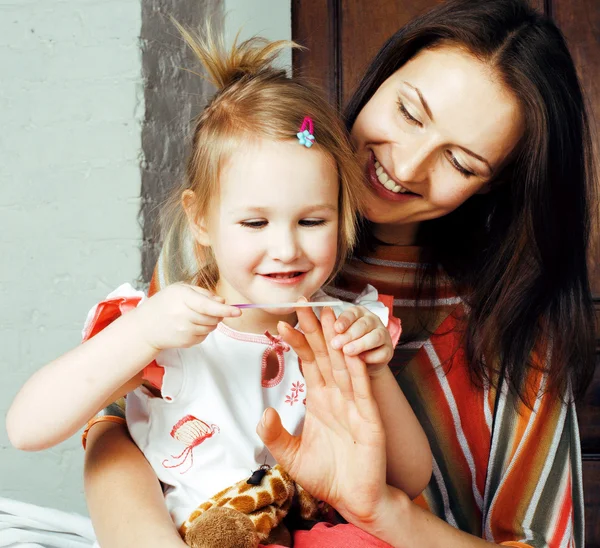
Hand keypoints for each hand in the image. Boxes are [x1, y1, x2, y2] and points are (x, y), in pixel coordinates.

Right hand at [132, 283, 240, 350]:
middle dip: (218, 314)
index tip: (238, 312)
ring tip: (195, 316)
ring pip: (211, 328)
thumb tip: (222, 301)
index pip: (208, 306)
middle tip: (209, 309)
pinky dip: (203, 330)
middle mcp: (183, 316)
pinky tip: (190, 325)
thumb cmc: (164, 304)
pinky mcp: (186, 342)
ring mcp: (184, 331)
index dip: (225, 310)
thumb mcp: (180, 289)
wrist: (145, 327)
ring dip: (210, 322)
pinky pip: (205, 336)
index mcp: (182, 298)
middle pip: (213, 318)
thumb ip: (203, 293)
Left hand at [256, 306, 390, 524]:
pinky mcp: (369, 417)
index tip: (282, 322)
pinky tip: (351, 348)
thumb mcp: (291, 455)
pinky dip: (356, 367)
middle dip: (315, 329)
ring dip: (337, 339)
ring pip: (344, 364)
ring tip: (330, 314)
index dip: (297, 342)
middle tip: (304, 303)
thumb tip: (264, 413)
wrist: (355, 499)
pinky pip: (361, 388)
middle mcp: (336, 396)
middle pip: (325, 355)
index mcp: (319, 399)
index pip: (307, 362)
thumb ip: (275, 435)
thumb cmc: (327, 475)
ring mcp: (354, 404)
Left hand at [330, 306, 392, 375]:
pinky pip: (383, 352)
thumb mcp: (335, 336)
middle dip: (349, 334)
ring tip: (347, 352)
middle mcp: (372, 321)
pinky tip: (361, 360)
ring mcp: (383, 334)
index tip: (336, 328)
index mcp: (357, 313)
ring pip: (375, 337)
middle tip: (336, 344)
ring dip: (361, 344)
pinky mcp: (388, 350)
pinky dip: (372, 357)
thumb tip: (310, 325)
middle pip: (363, 324)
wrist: (361, 363)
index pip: (352, 313)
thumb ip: (325, 330)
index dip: (344, 320)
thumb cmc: (345, 345)